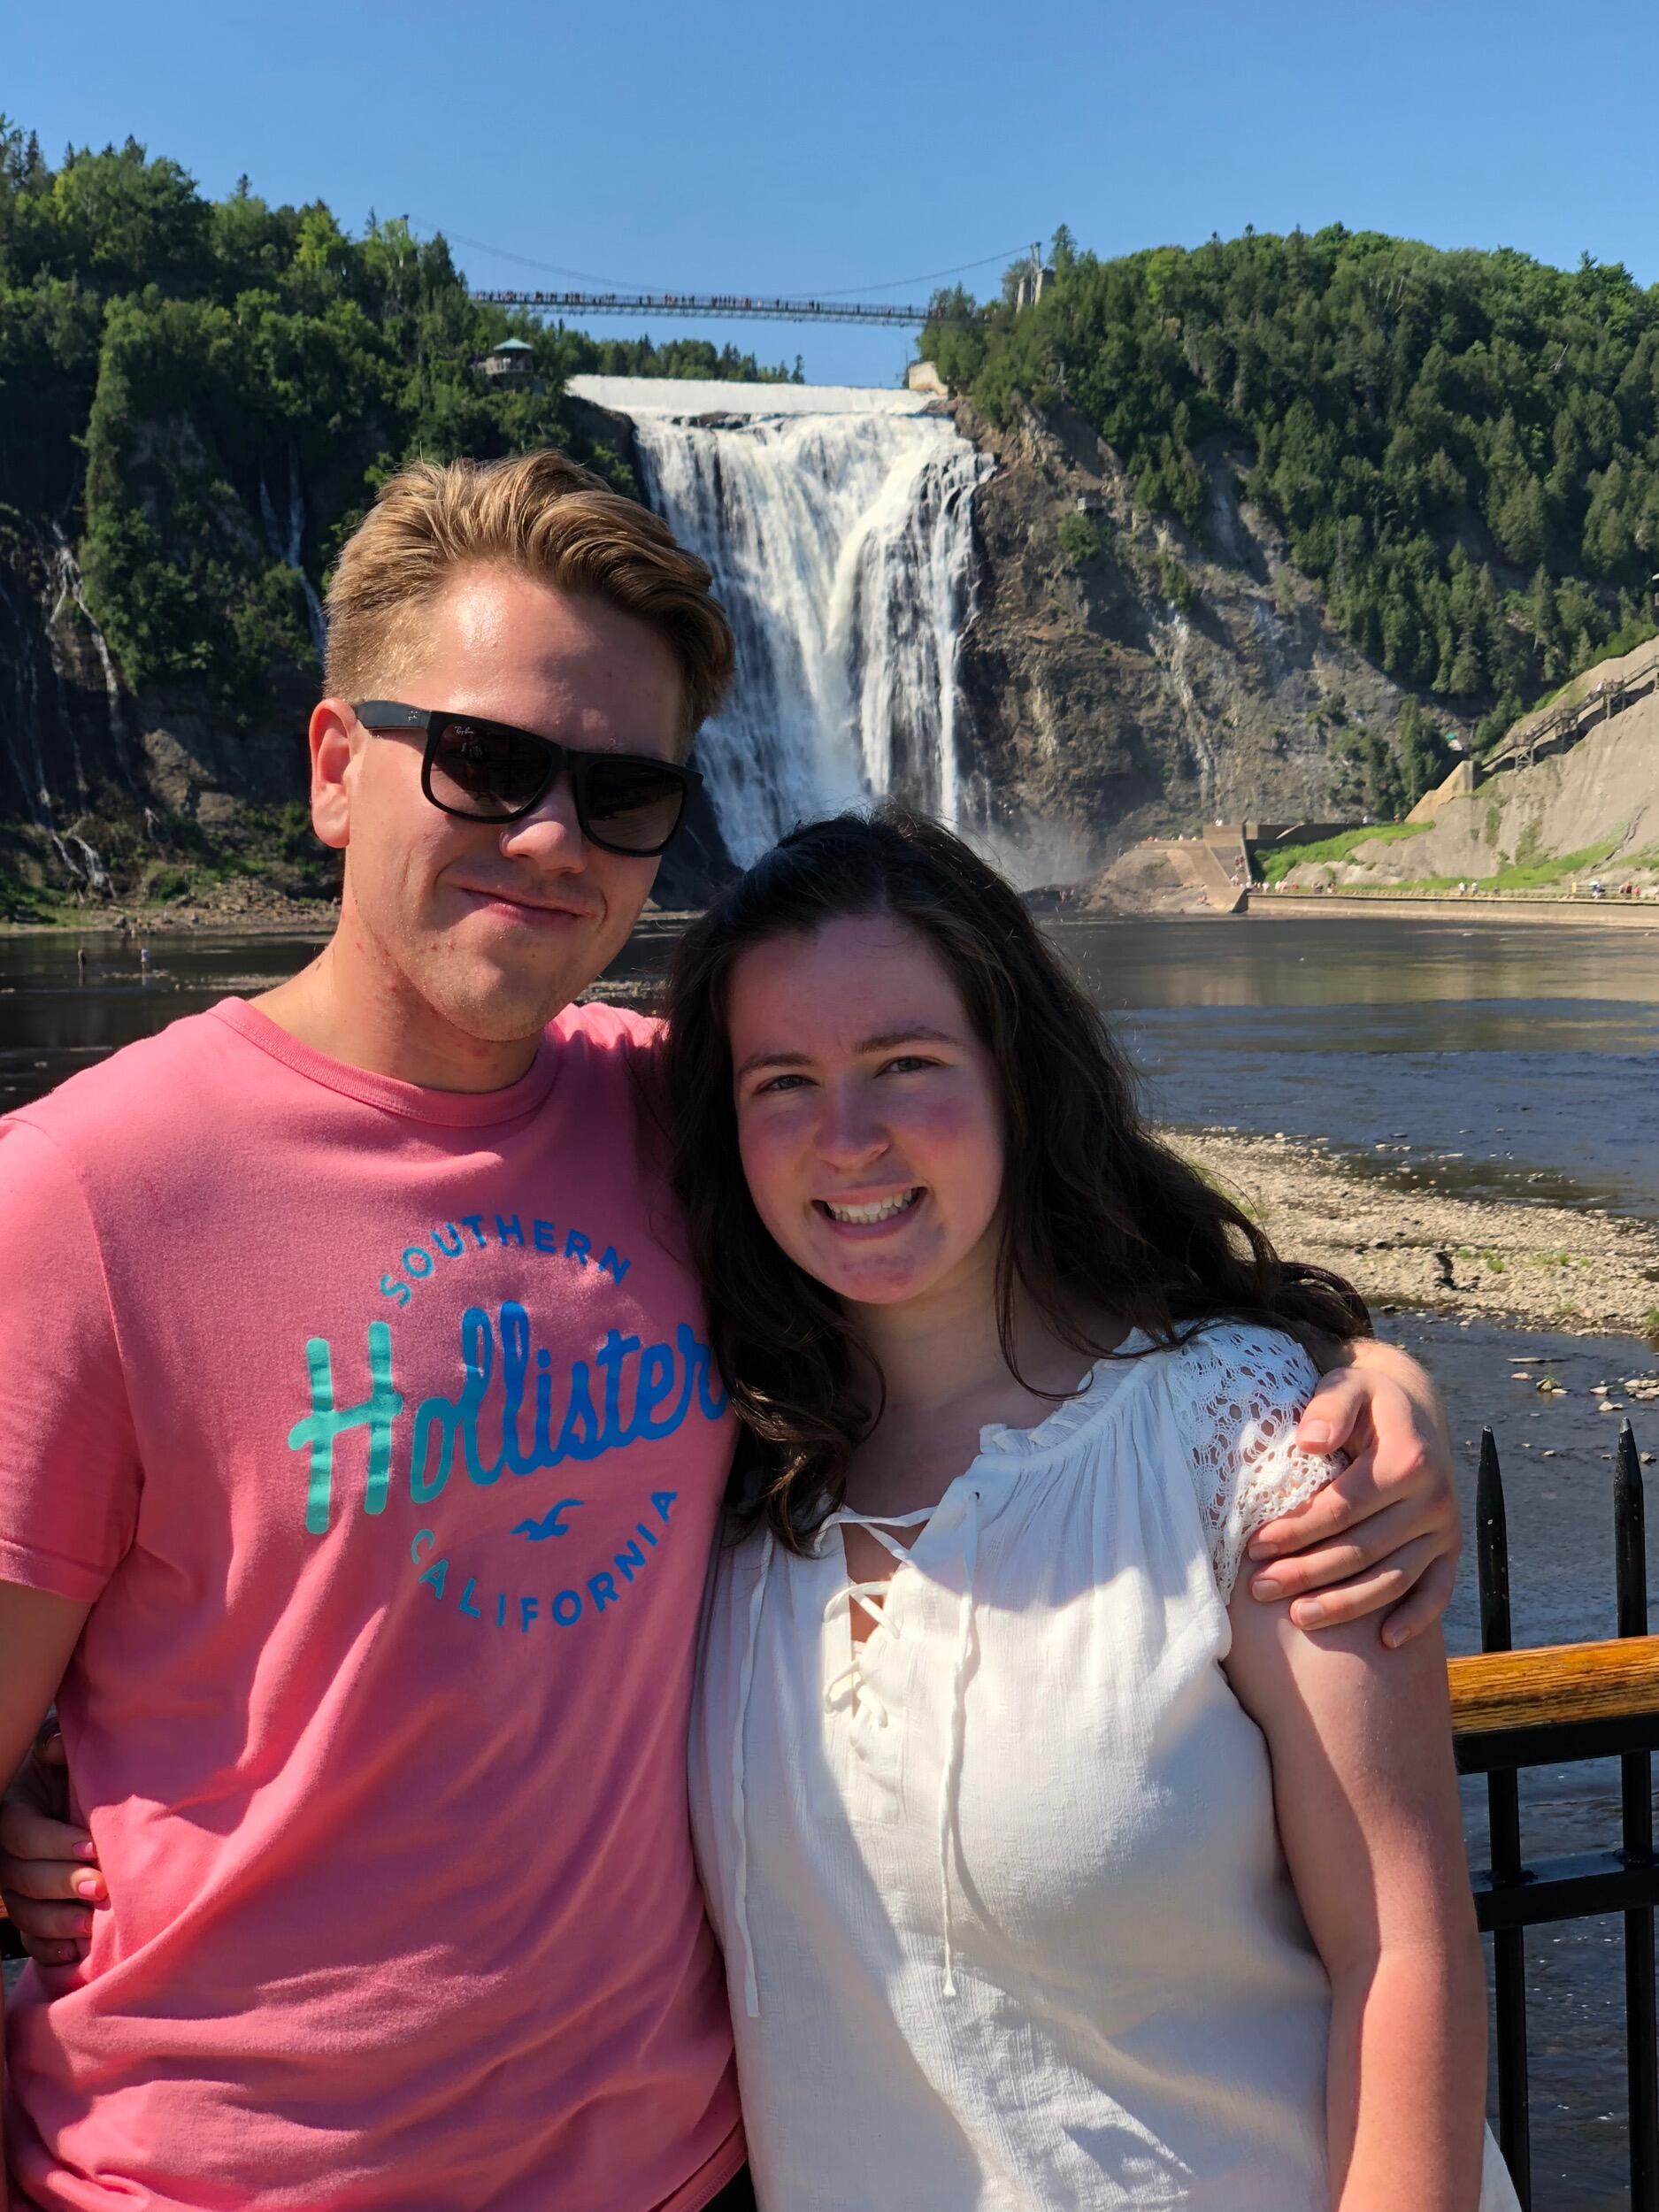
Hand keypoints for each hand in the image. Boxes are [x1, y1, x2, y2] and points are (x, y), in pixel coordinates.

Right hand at [0, 1730, 101, 1965]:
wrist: (87, 1803)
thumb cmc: (76, 1775)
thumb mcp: (67, 1758)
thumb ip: (59, 1749)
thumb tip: (55, 1748)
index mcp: (13, 1813)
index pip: (21, 1834)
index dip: (53, 1843)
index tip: (93, 1847)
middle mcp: (8, 1856)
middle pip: (20, 1877)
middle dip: (61, 1883)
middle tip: (100, 1887)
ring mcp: (17, 1889)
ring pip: (23, 1912)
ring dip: (54, 1921)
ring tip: (88, 1926)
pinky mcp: (33, 1914)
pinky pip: (30, 1939)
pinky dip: (48, 1950)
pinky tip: (72, 1955)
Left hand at [1248, 1342, 1459, 1647]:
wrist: (1414, 1408)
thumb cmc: (1366, 1401)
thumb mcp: (1346, 1387)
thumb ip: (1329, 1409)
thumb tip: (1310, 1442)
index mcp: (1407, 1461)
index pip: (1341, 1508)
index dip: (1296, 1530)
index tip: (1254, 1546)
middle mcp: (1433, 1499)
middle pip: (1361, 1550)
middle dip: (1306, 1573)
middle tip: (1260, 1588)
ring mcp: (1445, 1529)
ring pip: (1392, 1580)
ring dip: (1344, 1604)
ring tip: (1297, 1617)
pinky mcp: (1450, 1548)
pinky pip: (1437, 1591)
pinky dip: (1415, 1620)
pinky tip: (1384, 1642)